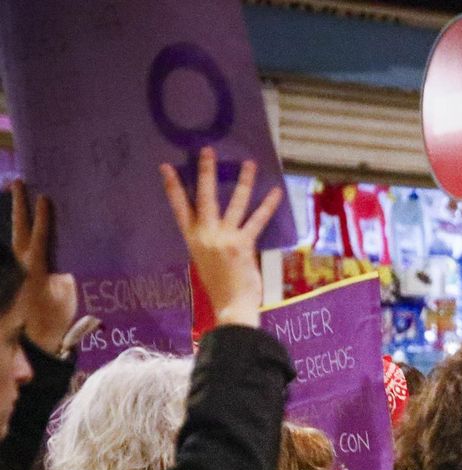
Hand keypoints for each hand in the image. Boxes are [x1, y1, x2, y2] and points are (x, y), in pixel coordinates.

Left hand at [9, 182, 77, 352]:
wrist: (34, 342)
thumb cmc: (53, 322)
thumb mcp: (64, 300)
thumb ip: (62, 279)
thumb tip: (63, 264)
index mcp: (35, 270)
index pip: (39, 238)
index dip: (43, 219)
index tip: (43, 197)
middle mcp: (22, 266)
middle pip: (19, 230)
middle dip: (19, 206)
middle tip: (17, 182)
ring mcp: (18, 271)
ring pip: (16, 238)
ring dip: (18, 218)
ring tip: (16, 195)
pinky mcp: (20, 277)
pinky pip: (21, 252)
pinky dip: (24, 237)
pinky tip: (26, 228)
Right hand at [160, 148, 281, 329]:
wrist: (230, 306)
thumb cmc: (219, 286)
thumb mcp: (204, 260)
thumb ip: (207, 241)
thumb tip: (215, 228)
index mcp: (192, 239)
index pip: (179, 208)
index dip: (172, 186)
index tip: (165, 166)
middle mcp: (205, 234)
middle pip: (204, 197)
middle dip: (206, 172)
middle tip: (208, 150)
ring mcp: (224, 237)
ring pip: (234, 202)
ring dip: (243, 182)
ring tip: (249, 164)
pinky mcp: (243, 244)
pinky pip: (257, 220)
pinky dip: (268, 206)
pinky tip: (276, 192)